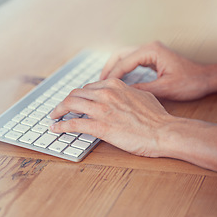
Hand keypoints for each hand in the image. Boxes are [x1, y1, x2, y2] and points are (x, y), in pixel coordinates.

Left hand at [50, 78, 173, 156]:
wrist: (163, 131)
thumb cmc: (156, 117)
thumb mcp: (141, 95)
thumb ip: (126, 92)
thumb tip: (121, 94)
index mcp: (114, 85)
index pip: (87, 87)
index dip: (78, 95)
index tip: (74, 101)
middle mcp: (105, 94)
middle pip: (75, 94)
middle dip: (65, 102)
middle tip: (60, 109)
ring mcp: (101, 109)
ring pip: (70, 105)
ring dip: (58, 111)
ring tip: (53, 116)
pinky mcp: (100, 126)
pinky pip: (73, 124)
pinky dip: (61, 126)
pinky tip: (55, 128)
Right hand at [100, 41, 209, 100]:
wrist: (206, 79)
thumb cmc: (190, 82)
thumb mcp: (164, 89)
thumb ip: (141, 89)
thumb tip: (121, 94)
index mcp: (151, 51)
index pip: (123, 62)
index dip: (111, 76)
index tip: (102, 88)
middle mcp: (149, 47)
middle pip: (119, 55)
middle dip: (108, 69)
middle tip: (98, 84)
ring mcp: (150, 51)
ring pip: (123, 56)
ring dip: (113, 68)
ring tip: (104, 83)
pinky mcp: (152, 57)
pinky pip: (131, 61)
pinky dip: (122, 69)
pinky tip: (117, 81)